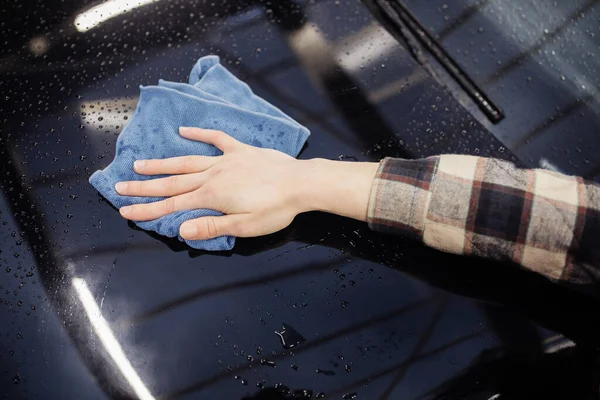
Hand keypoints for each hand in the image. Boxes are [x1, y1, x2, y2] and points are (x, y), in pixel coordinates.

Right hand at [116, 127, 378, 240]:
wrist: (301, 183)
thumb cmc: (275, 209)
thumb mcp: (244, 226)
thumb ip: (212, 227)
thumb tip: (181, 231)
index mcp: (211, 196)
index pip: (172, 206)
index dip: (147, 209)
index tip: (126, 210)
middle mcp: (212, 175)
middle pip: (172, 182)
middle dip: (145, 187)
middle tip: (120, 186)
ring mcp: (226, 160)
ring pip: (187, 161)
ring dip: (163, 164)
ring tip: (140, 164)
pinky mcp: (240, 151)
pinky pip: (216, 139)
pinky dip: (200, 135)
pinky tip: (184, 131)